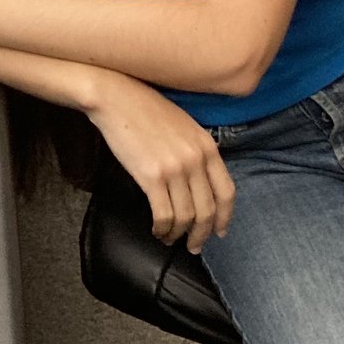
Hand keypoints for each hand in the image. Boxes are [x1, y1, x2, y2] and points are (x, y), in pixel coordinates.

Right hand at [86, 76, 235, 254]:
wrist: (116, 97)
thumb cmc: (146, 110)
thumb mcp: (184, 127)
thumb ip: (197, 152)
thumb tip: (198, 184)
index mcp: (207, 147)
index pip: (227, 192)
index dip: (225, 217)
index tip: (219, 232)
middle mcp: (196, 159)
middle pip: (208, 210)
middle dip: (201, 234)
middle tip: (193, 246)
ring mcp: (175, 168)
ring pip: (186, 217)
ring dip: (178, 234)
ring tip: (169, 238)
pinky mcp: (152, 176)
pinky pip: (164, 214)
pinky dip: (162, 229)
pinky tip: (156, 230)